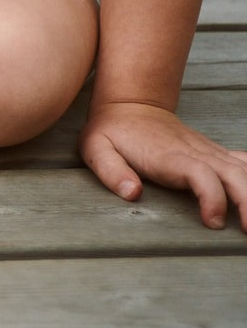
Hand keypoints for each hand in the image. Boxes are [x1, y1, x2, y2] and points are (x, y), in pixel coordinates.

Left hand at [80, 99, 246, 228]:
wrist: (129, 105)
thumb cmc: (112, 131)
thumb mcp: (95, 148)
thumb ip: (110, 171)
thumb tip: (132, 193)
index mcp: (169, 156)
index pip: (201, 174)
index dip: (212, 197)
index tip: (212, 222)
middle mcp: (195, 152)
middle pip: (234, 174)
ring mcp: (208, 151)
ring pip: (244, 169)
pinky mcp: (215, 153)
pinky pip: (244, 163)